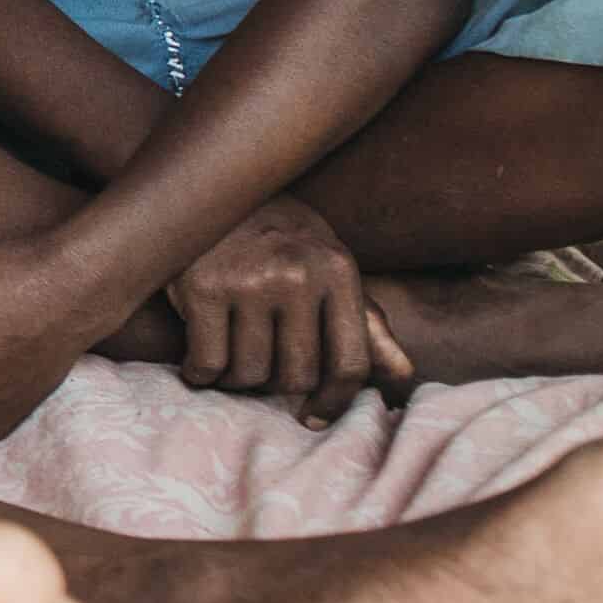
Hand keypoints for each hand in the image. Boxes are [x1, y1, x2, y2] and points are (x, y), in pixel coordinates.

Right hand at [163, 196, 411, 424]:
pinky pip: (208, 363)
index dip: (334, 402)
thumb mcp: (328, 266)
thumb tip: (404, 374)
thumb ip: (366, 323)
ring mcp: (248, 280)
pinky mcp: (202, 287)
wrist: (209, 186)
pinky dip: (201, 374)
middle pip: (297, 376)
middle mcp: (298, 274)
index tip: (312, 416)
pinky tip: (199, 361)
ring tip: (230, 356)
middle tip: (261, 363)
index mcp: (338, 271)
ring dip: (236, 380)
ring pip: (250, 375)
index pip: (350, 363)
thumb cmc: (278, 236)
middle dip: (277, 384)